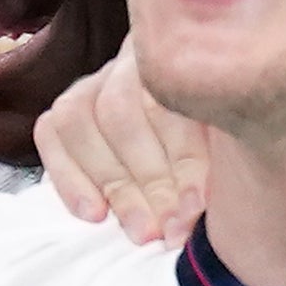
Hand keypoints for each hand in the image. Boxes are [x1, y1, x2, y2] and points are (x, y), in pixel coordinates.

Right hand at [37, 49, 209, 245]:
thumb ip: (224, 163)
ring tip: (141, 230)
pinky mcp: (66, 108)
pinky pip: (51, 134)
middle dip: (148, 180)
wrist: (198, 142)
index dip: (184, 159)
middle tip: (168, 229)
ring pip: (80, 119)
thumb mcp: (234, 147)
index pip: (175, 101)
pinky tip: (95, 214)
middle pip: (122, 112)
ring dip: (112, 184)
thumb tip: (191, 213)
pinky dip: (70, 178)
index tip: (196, 208)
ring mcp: (96, 81)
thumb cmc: (226, 146)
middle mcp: (134, 60)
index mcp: (186, 55)